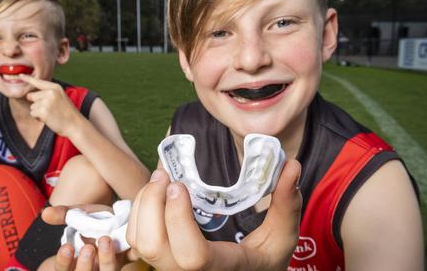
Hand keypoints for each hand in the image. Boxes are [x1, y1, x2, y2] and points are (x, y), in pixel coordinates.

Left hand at [21, 75, 83, 137]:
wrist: (75, 125)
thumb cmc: (67, 113)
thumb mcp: (61, 97)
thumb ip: (48, 93)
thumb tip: (30, 94)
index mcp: (55, 87)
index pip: (38, 82)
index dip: (28, 78)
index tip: (20, 75)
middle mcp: (51, 92)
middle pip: (31, 96)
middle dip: (36, 104)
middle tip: (49, 109)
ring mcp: (47, 101)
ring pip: (32, 106)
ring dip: (38, 112)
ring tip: (51, 114)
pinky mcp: (43, 111)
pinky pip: (32, 113)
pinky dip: (38, 118)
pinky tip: (48, 119)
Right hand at [37, 205, 136, 270]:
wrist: (117, 218)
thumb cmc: (93, 220)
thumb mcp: (77, 215)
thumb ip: (63, 215)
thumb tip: (45, 213)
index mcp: (75, 261)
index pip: (63, 270)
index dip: (64, 261)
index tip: (66, 247)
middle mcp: (92, 268)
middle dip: (85, 265)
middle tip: (88, 248)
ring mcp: (109, 266)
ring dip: (107, 260)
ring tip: (106, 241)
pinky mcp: (127, 258)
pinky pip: (129, 260)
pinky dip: (129, 253)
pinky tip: (127, 243)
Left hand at [127, 160, 301, 270]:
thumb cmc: (263, 263)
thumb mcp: (281, 238)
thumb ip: (286, 205)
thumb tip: (292, 166)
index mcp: (220, 268)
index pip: (191, 257)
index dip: (178, 219)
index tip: (180, 185)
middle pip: (153, 246)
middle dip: (152, 204)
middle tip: (167, 174)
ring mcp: (169, 269)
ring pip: (139, 241)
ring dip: (143, 204)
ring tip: (161, 178)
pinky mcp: (158, 260)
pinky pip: (135, 238)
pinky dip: (138, 211)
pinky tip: (156, 193)